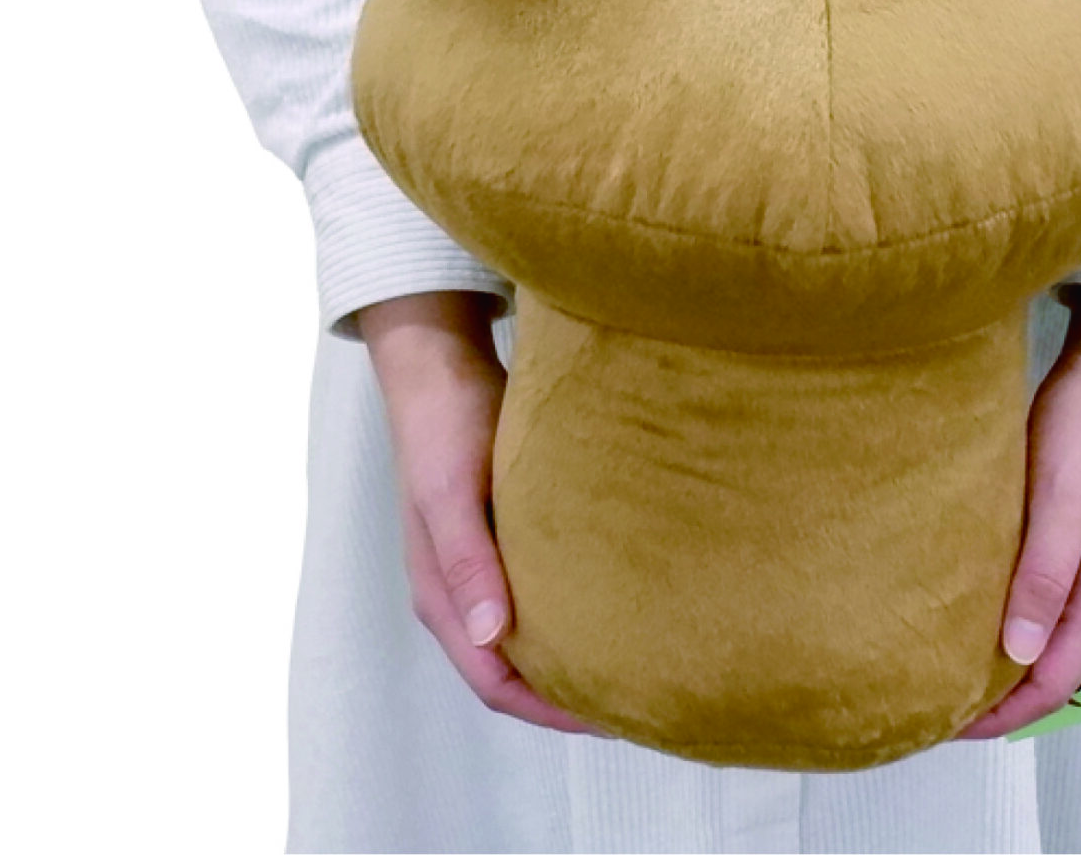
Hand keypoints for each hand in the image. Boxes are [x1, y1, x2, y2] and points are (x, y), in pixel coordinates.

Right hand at [356, 291, 606, 732]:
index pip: (495, 683)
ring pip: (529, 633)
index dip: (550, 710)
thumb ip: (468, 562)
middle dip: (568, 694)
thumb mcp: (451, 493)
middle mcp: (462, 592)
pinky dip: (572, 609)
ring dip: (572, 653)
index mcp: (442, 596)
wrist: (442, 365)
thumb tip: (494, 635)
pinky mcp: (504, 534)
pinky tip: (616, 599)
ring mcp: (482, 565)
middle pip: (514, 670)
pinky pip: (540, 592)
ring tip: (635, 659)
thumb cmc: (444, 427)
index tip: (613, 716)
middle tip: (639, 698)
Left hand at [955, 288, 1080, 739]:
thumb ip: (1044, 574)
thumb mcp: (1061, 496)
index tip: (941, 725)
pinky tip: (975, 610)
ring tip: (942, 664)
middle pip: (1054, 671)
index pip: (1053, 683)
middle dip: (999, 699)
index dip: (1001, 715)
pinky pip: (1049, 605)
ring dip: (1004, 662)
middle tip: (929, 702)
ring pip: (1050, 640)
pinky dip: (1014, 623)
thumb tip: (1017, 655)